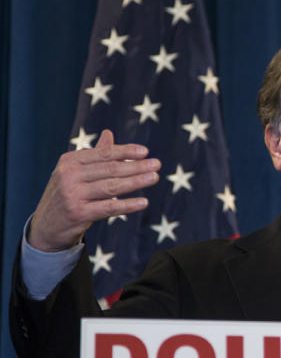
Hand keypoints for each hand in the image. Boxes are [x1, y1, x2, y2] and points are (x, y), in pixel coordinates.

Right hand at [28, 129, 159, 251]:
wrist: (47, 224)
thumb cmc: (68, 193)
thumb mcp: (76, 172)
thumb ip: (95, 155)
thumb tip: (108, 133)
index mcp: (70, 161)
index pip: (103, 154)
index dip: (125, 151)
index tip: (146, 152)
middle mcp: (69, 175)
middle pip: (110, 169)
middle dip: (136, 166)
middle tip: (157, 164)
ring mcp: (72, 195)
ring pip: (111, 187)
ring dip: (136, 182)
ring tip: (154, 177)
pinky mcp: (78, 213)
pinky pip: (109, 208)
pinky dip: (127, 205)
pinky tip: (143, 202)